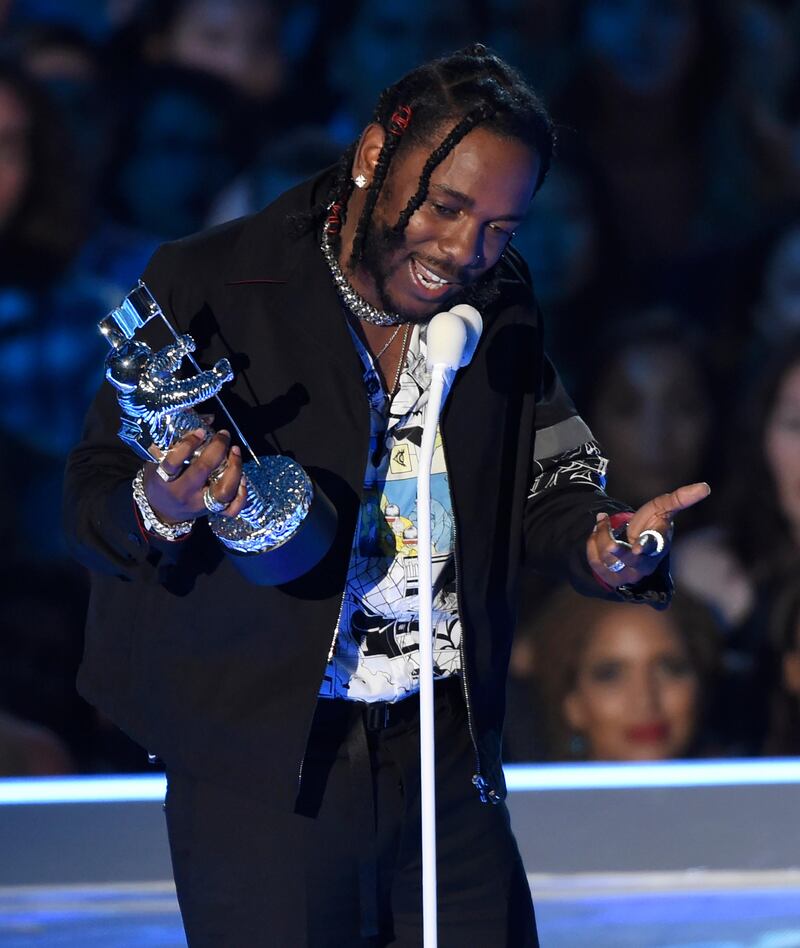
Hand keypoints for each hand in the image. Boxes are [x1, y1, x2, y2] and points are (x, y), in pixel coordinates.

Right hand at [142, 428, 246, 523]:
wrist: (161, 511)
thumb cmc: (159, 480)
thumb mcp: (158, 460)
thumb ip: (178, 439)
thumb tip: (208, 417)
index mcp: (164, 479)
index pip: (173, 461)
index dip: (188, 443)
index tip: (201, 431)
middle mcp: (183, 492)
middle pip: (203, 470)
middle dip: (217, 448)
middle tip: (223, 435)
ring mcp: (199, 504)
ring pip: (223, 491)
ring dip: (234, 468)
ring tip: (235, 452)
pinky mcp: (211, 512)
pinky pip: (232, 508)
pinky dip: (241, 495)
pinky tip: (242, 479)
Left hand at [586, 482, 710, 587]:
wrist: (634, 544)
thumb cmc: (652, 524)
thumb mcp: (663, 508)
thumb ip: (681, 499)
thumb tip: (705, 487)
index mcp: (659, 547)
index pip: (654, 549)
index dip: (646, 547)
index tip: (638, 546)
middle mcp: (644, 564)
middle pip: (627, 559)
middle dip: (613, 544)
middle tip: (605, 527)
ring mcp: (627, 573)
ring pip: (607, 556)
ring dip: (600, 533)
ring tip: (602, 521)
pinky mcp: (610, 575)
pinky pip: (594, 559)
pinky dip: (592, 542)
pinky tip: (597, 532)